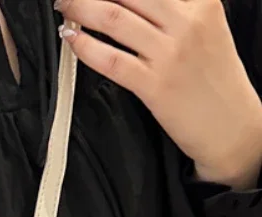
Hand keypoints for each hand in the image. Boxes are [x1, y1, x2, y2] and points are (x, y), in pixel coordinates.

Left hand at [55, 0, 261, 188]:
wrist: (231, 125)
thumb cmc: (214, 80)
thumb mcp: (206, 29)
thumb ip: (175, 11)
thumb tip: (135, 5)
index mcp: (201, 3)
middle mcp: (186, 23)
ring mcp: (169, 54)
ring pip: (113, 18)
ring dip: (81, 9)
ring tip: (66, 7)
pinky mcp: (153, 84)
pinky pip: (110, 59)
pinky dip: (84, 46)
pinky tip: (70, 38)